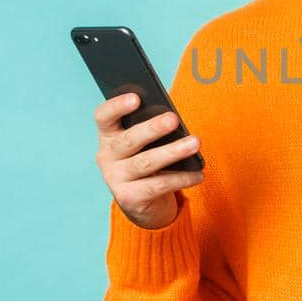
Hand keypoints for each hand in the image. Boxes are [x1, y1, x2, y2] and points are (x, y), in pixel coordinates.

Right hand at [93, 93, 205, 228]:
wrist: (142, 202)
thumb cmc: (147, 160)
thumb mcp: (145, 144)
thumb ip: (151, 130)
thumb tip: (173, 119)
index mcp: (108, 136)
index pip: (103, 117)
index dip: (117, 106)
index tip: (136, 98)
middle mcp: (106, 156)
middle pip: (128, 139)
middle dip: (152, 128)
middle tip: (173, 119)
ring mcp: (115, 179)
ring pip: (145, 163)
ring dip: (172, 152)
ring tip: (195, 143)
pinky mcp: (128, 198)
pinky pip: (158, 185)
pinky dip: (181, 178)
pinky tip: (198, 174)